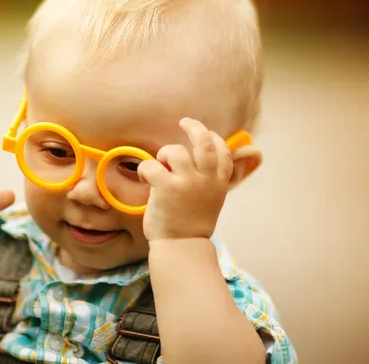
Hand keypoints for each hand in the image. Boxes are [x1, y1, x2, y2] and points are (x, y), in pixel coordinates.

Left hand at [138, 118, 231, 240]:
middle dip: (194, 127)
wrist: (182, 247)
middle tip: (185, 122)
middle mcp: (206, 179)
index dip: (214, 138)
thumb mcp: (211, 201)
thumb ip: (209, 181)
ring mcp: (187, 182)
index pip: (222, 151)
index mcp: (218, 183)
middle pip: (204, 142)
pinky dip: (145, 169)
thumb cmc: (192, 225)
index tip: (206, 134)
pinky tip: (145, 179)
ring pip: (175, 151)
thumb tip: (202, 163)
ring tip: (160, 168)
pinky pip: (151, 165)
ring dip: (164, 155)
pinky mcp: (166, 188)